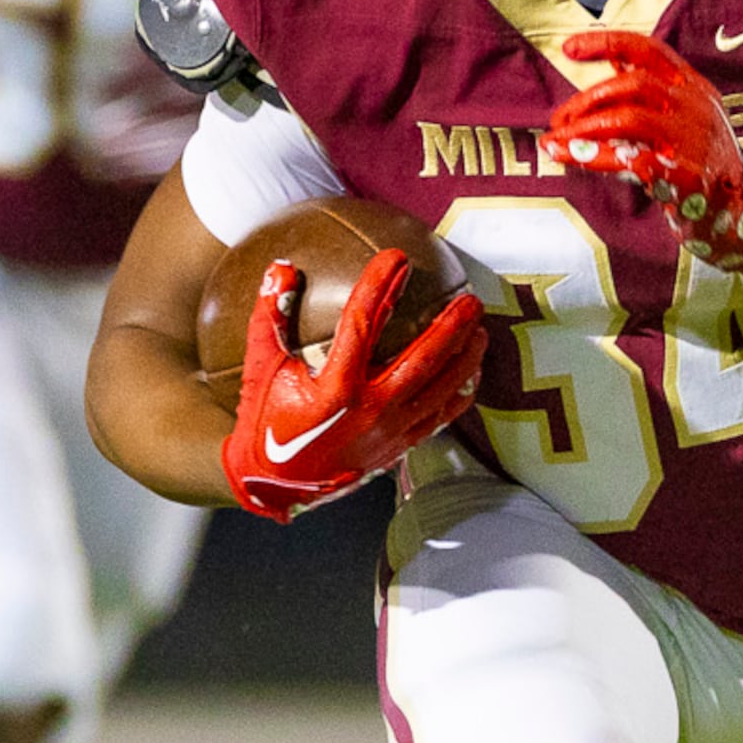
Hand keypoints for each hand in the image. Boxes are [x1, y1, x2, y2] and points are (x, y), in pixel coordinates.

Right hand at [219, 249, 486, 520]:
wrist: (273, 484)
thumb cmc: (264, 421)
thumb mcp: (261, 367)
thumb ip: (269, 317)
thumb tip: (280, 268)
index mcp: (335, 387)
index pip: (363, 324)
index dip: (380, 286)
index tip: (397, 258)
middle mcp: (370, 409)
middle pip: (423, 360)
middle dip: (452, 326)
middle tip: (470, 299)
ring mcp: (389, 432)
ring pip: (440, 390)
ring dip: (464, 358)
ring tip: (481, 330)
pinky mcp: (397, 448)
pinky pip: (438, 419)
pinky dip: (458, 396)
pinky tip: (470, 376)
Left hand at [550, 28, 742, 266]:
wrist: (736, 213)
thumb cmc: (701, 163)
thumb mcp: (685, 115)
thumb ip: (652, 90)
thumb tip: (612, 59)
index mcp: (694, 86)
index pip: (648, 49)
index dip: (606, 42)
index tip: (568, 47)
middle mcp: (695, 105)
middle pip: (633, 83)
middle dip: (587, 99)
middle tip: (559, 119)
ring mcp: (690, 138)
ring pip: (627, 117)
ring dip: (584, 127)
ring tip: (556, 141)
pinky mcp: (680, 172)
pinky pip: (626, 158)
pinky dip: (590, 157)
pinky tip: (567, 157)